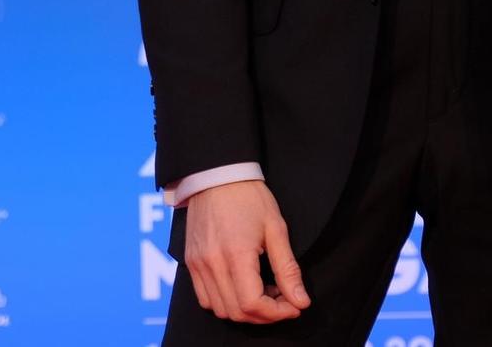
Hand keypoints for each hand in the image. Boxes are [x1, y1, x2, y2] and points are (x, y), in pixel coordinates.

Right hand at [182, 180, 309, 324]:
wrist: (216, 174)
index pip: (253, 304)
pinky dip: (225, 302)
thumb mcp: (276, 229)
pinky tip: (241, 287)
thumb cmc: (249, 197)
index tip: (294, 306)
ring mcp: (198, 264)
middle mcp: (212, 263)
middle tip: (283, 300)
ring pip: (220, 309)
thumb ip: (287, 269)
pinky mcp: (191, 261)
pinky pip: (205, 298)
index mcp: (236, 254)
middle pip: (237, 312)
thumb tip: (300, 301)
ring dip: (244, 311)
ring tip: (263, 292)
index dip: (277, 313)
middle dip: (265, 315)